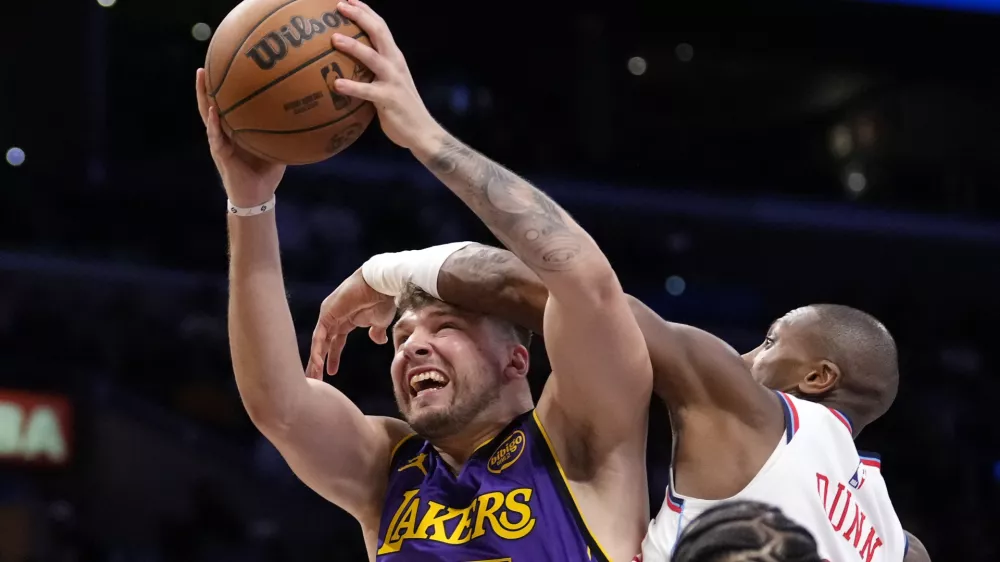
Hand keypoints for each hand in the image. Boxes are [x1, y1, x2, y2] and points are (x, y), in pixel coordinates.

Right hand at [195, 68, 285, 206]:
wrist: (258, 196)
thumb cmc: (266, 172)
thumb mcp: (277, 147)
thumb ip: (284, 131)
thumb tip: (304, 114)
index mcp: (235, 130)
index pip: (226, 105)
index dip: (223, 88)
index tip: (222, 67)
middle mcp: (224, 133)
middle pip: (211, 104)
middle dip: (207, 85)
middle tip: (205, 64)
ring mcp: (219, 142)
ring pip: (207, 115)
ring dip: (203, 96)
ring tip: (202, 76)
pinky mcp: (220, 154)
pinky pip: (215, 136)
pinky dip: (213, 123)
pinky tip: (213, 111)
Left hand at [308, 268, 396, 378]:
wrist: (382, 286)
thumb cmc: (383, 301)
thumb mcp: (380, 322)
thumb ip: (377, 331)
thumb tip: (378, 340)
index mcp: (348, 320)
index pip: (336, 342)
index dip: (333, 357)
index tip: (331, 373)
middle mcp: (336, 318)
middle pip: (324, 343)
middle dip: (319, 362)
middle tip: (315, 380)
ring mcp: (329, 315)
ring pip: (319, 341)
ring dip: (315, 360)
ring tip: (314, 377)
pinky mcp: (327, 314)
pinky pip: (319, 336)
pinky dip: (317, 350)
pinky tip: (317, 364)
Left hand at [330, 0, 440, 149]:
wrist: (422, 132)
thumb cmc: (400, 109)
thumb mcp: (389, 83)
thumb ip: (373, 72)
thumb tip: (346, 67)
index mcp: (394, 58)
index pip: (381, 27)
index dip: (365, 11)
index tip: (347, 0)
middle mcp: (395, 64)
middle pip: (379, 32)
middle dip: (360, 16)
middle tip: (339, 6)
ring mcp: (393, 81)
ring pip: (373, 57)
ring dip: (353, 46)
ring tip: (334, 39)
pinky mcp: (389, 99)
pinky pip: (368, 91)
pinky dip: (352, 87)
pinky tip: (336, 84)